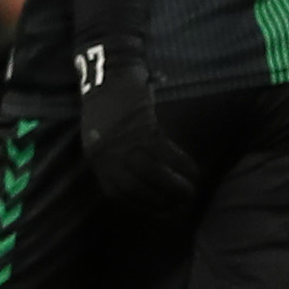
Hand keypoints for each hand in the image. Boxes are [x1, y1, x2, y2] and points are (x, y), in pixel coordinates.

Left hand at [76, 42, 198, 216]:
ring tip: (191, 191)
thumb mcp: (100, 136)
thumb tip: (138, 180)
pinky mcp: (142, 128)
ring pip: (153, 174)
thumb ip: (113, 157)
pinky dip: (181, 164)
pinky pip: (165, 154)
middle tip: (181, 206)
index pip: (117, 194)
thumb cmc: (107, 104)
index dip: (140, 207)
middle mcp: (106, 155)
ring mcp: (124, 143)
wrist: (108, 74)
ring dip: (175, 186)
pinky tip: (194, 170)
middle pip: (137, 188)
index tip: (160, 214)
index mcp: (95, 159)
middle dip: (161, 201)